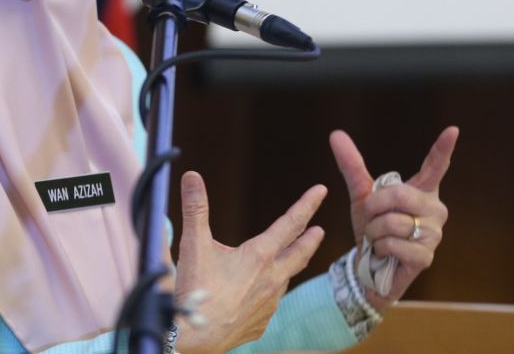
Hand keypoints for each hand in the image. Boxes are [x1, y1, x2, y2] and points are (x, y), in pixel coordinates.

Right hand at [174, 171, 326, 353]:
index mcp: (260, 256)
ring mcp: (269, 304)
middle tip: (319, 229)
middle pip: (299, 254)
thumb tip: (192, 176)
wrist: (195, 338)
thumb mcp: (193, 243)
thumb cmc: (195, 290)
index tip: (321, 191)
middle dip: (310, 239)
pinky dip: (269, 293)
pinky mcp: (261, 323)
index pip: (290, 223)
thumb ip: (195, 208)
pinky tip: (260, 294)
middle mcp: (272, 279)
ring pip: (285, 279)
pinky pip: (270, 304)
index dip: (306, 204)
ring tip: (288, 260)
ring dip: (289, 266)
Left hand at [330, 126, 458, 308]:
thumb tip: (335, 134)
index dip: (443, 149)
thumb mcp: (361, 195)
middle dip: (374, 207)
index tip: (452, 130)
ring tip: (379, 238)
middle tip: (372, 219)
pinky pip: (392, 243)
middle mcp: (434, 209)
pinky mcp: (426, 256)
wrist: (371, 266)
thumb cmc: (374, 227)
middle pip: (399, 194)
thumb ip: (352, 165)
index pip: (435, 167)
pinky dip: (379, 248)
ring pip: (392, 221)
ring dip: (374, 231)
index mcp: (422, 191)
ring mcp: (434, 234)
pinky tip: (385, 253)